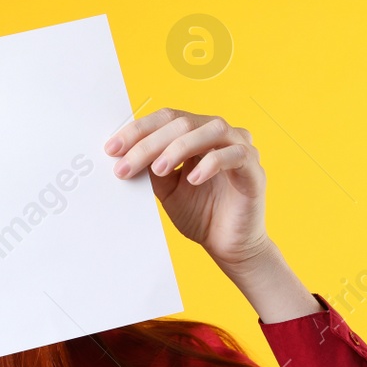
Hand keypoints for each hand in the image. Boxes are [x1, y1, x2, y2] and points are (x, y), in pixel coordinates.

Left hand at [106, 107, 320, 323]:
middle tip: (125, 164)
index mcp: (198, 134)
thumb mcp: (167, 189)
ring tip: (158, 168)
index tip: (112, 149)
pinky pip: (233, 156)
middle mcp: (219, 134)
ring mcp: (240, 147)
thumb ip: (152, 168)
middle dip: (149, 143)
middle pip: (182, 122)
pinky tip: (193, 179)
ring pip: (209, 130)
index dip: (137, 131)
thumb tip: (124, 154)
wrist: (229, 246)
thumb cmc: (201, 214)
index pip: (166, 119)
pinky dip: (211, 164)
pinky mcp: (253, 168)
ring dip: (178, 147)